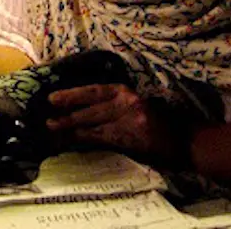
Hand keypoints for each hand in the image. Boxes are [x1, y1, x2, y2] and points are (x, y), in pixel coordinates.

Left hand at [46, 83, 178, 161]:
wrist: (184, 140)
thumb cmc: (156, 121)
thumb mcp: (133, 105)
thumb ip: (110, 104)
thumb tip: (79, 107)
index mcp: (125, 91)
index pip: (93, 91)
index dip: (72, 94)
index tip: (52, 98)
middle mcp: (127, 101)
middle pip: (90, 106)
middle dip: (67, 111)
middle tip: (46, 116)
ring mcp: (130, 120)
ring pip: (94, 123)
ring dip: (72, 128)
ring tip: (53, 129)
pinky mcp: (133, 137)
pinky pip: (104, 138)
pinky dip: (86, 139)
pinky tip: (72, 140)